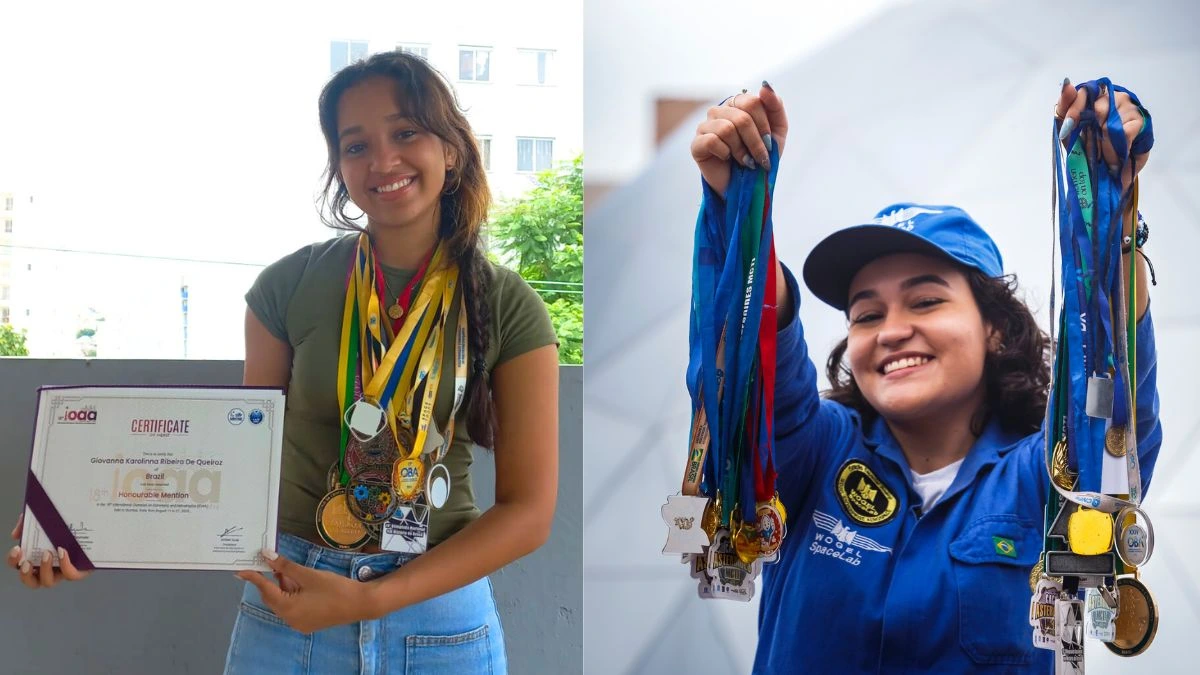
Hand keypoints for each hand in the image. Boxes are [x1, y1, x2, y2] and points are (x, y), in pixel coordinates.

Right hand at [6, 512, 89, 588]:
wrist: (92, 522)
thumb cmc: (64, 523)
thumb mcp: (43, 518)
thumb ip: (27, 522)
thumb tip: (16, 535)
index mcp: (36, 557)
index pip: (18, 565)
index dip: (13, 561)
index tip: (17, 548)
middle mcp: (48, 567)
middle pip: (31, 582)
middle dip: (25, 574)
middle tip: (27, 562)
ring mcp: (63, 571)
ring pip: (48, 582)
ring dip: (44, 569)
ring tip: (46, 554)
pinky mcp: (79, 570)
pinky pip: (71, 575)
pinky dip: (65, 566)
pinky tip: (63, 551)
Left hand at [235, 549, 375, 633]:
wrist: (361, 604)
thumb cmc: (334, 588)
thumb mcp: (308, 575)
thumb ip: (285, 566)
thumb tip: (266, 556)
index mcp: (287, 608)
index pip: (265, 589)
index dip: (253, 578)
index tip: (240, 570)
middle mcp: (289, 619)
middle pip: (273, 598)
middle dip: (270, 581)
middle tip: (268, 564)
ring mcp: (299, 623)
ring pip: (283, 602)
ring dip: (283, 587)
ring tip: (287, 570)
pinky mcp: (309, 622)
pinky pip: (293, 607)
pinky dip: (292, 595)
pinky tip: (299, 583)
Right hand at [691, 82, 788, 196]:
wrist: (745, 187)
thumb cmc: (759, 157)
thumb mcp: (776, 133)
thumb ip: (775, 107)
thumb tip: (764, 86)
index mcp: (737, 104)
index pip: (752, 101)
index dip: (764, 125)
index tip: (769, 143)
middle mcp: (719, 111)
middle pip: (741, 117)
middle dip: (756, 142)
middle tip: (760, 158)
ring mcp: (705, 126)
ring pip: (727, 129)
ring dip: (741, 150)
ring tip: (745, 161)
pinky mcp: (696, 144)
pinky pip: (713, 141)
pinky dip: (725, 153)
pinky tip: (727, 159)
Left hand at [1056, 78, 1150, 192]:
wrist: (1107, 175)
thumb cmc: (1087, 150)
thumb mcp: (1069, 132)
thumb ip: (1065, 108)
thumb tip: (1067, 84)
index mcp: (1093, 98)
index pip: (1083, 93)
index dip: (1074, 108)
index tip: (1067, 126)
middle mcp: (1112, 97)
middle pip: (1096, 110)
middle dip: (1087, 136)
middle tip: (1088, 151)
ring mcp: (1128, 107)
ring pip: (1108, 124)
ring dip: (1101, 146)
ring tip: (1101, 157)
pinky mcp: (1140, 121)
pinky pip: (1123, 133)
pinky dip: (1114, 149)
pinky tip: (1114, 158)